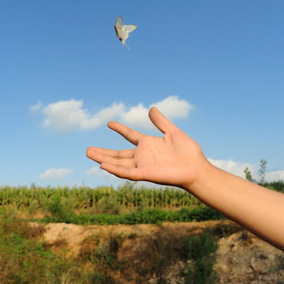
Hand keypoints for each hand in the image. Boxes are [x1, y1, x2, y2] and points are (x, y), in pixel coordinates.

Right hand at [86, 107, 207, 188]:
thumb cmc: (189, 152)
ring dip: (103, 160)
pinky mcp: (146, 174)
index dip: (120, 129)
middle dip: (103, 153)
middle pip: (118, 154)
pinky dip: (115, 170)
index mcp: (148, 144)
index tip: (109, 123)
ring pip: (118, 163)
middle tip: (87, 150)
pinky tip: (103, 166)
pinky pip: (128, 173)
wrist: (197, 167)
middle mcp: (143, 156)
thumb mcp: (173, 132)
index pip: (129, 136)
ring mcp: (143, 165)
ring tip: (89, 154)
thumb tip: (151, 109)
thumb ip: (161, 122)